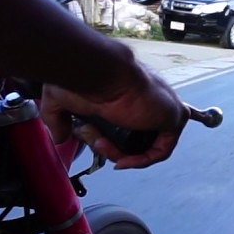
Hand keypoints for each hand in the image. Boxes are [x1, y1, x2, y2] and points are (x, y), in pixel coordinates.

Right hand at [39, 62, 187, 169]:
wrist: (100, 73)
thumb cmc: (82, 80)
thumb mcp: (61, 101)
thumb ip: (58, 120)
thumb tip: (59, 139)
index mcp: (129, 94)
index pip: (125, 125)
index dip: (109, 141)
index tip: (93, 141)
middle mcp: (148, 101)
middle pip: (136, 137)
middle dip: (113, 147)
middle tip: (97, 142)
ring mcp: (163, 108)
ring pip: (146, 145)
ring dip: (121, 153)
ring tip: (103, 145)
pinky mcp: (175, 117)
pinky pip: (162, 150)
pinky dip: (141, 160)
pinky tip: (122, 160)